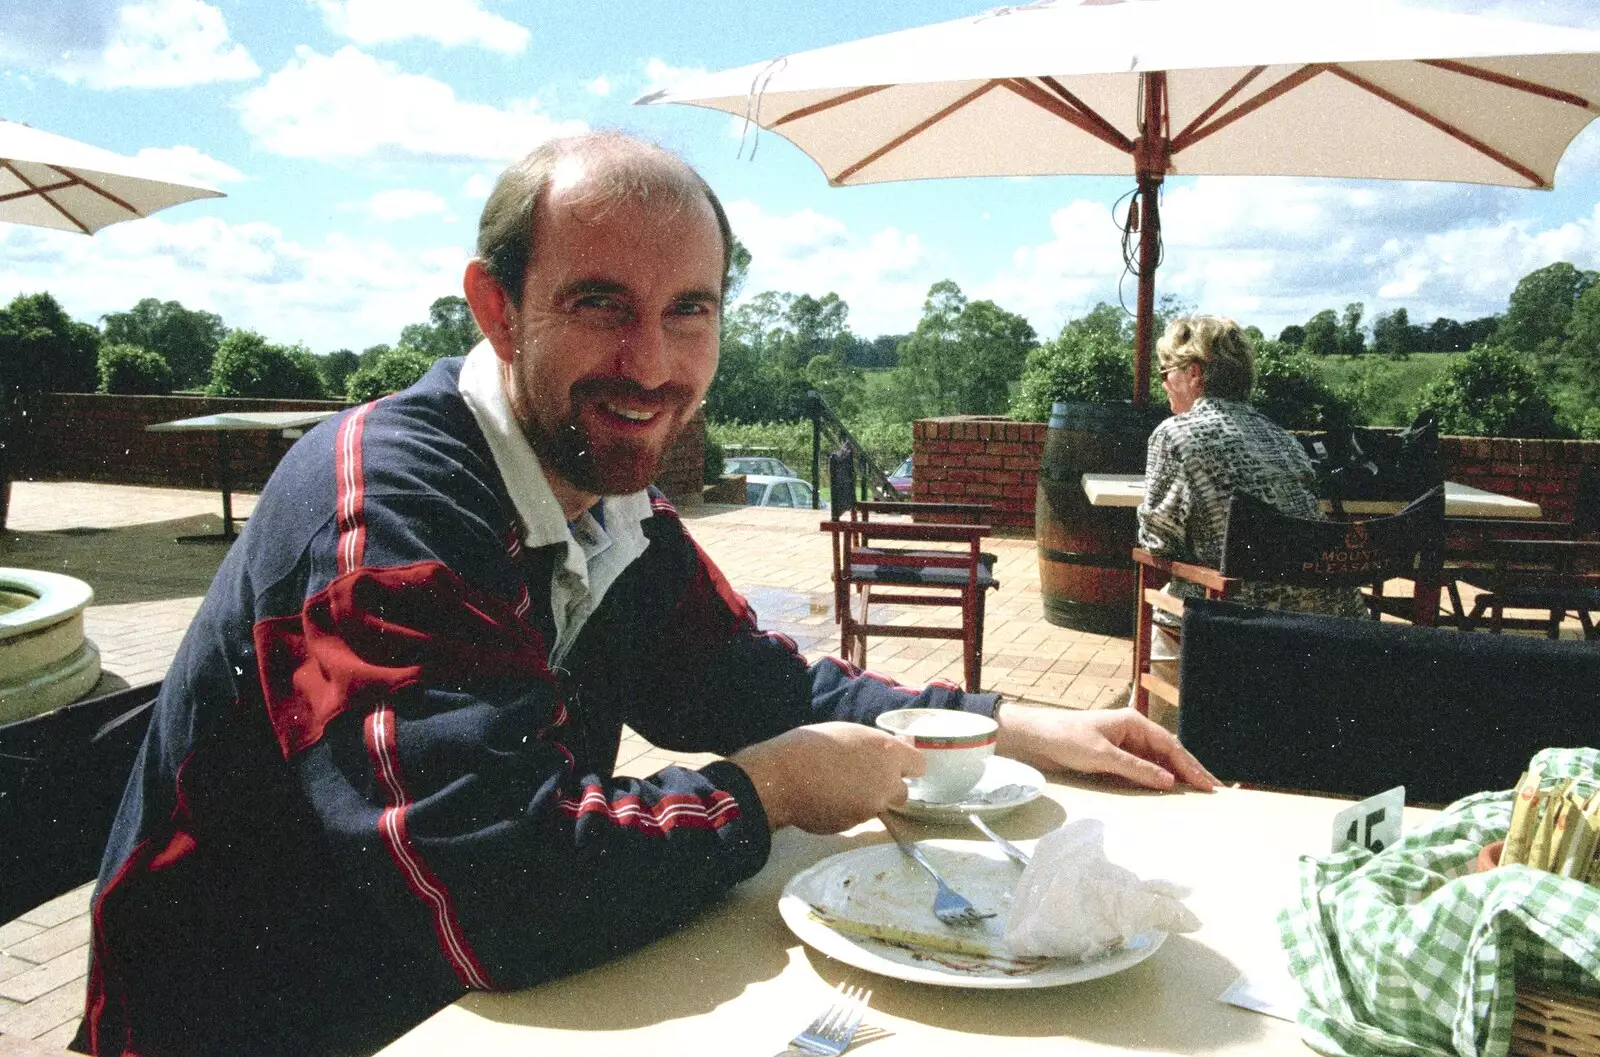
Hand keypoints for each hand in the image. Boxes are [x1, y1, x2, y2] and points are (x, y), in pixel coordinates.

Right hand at [730, 722, 924, 833]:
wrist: (783, 776)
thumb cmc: (812, 745)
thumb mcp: (849, 734)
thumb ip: (875, 747)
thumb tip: (893, 749)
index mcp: (888, 752)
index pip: (918, 765)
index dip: (907, 767)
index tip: (897, 767)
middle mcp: (886, 782)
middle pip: (903, 793)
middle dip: (888, 789)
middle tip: (863, 780)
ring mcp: (872, 806)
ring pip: (879, 806)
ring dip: (868, 801)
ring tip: (840, 789)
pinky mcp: (855, 825)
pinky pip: (858, 818)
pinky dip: (849, 811)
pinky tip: (829, 800)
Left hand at [995, 705, 1216, 791]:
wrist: (1035, 738)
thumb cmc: (1065, 738)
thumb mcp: (1102, 756)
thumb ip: (1136, 769)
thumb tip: (1168, 781)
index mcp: (1134, 723)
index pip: (1170, 746)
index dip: (1191, 766)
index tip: (1207, 785)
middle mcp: (1132, 732)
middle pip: (1169, 753)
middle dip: (1190, 771)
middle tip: (1212, 791)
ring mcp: (1124, 744)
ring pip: (1157, 762)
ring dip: (1175, 777)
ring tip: (1195, 794)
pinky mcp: (1113, 757)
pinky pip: (1142, 769)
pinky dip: (1156, 780)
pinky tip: (1166, 792)